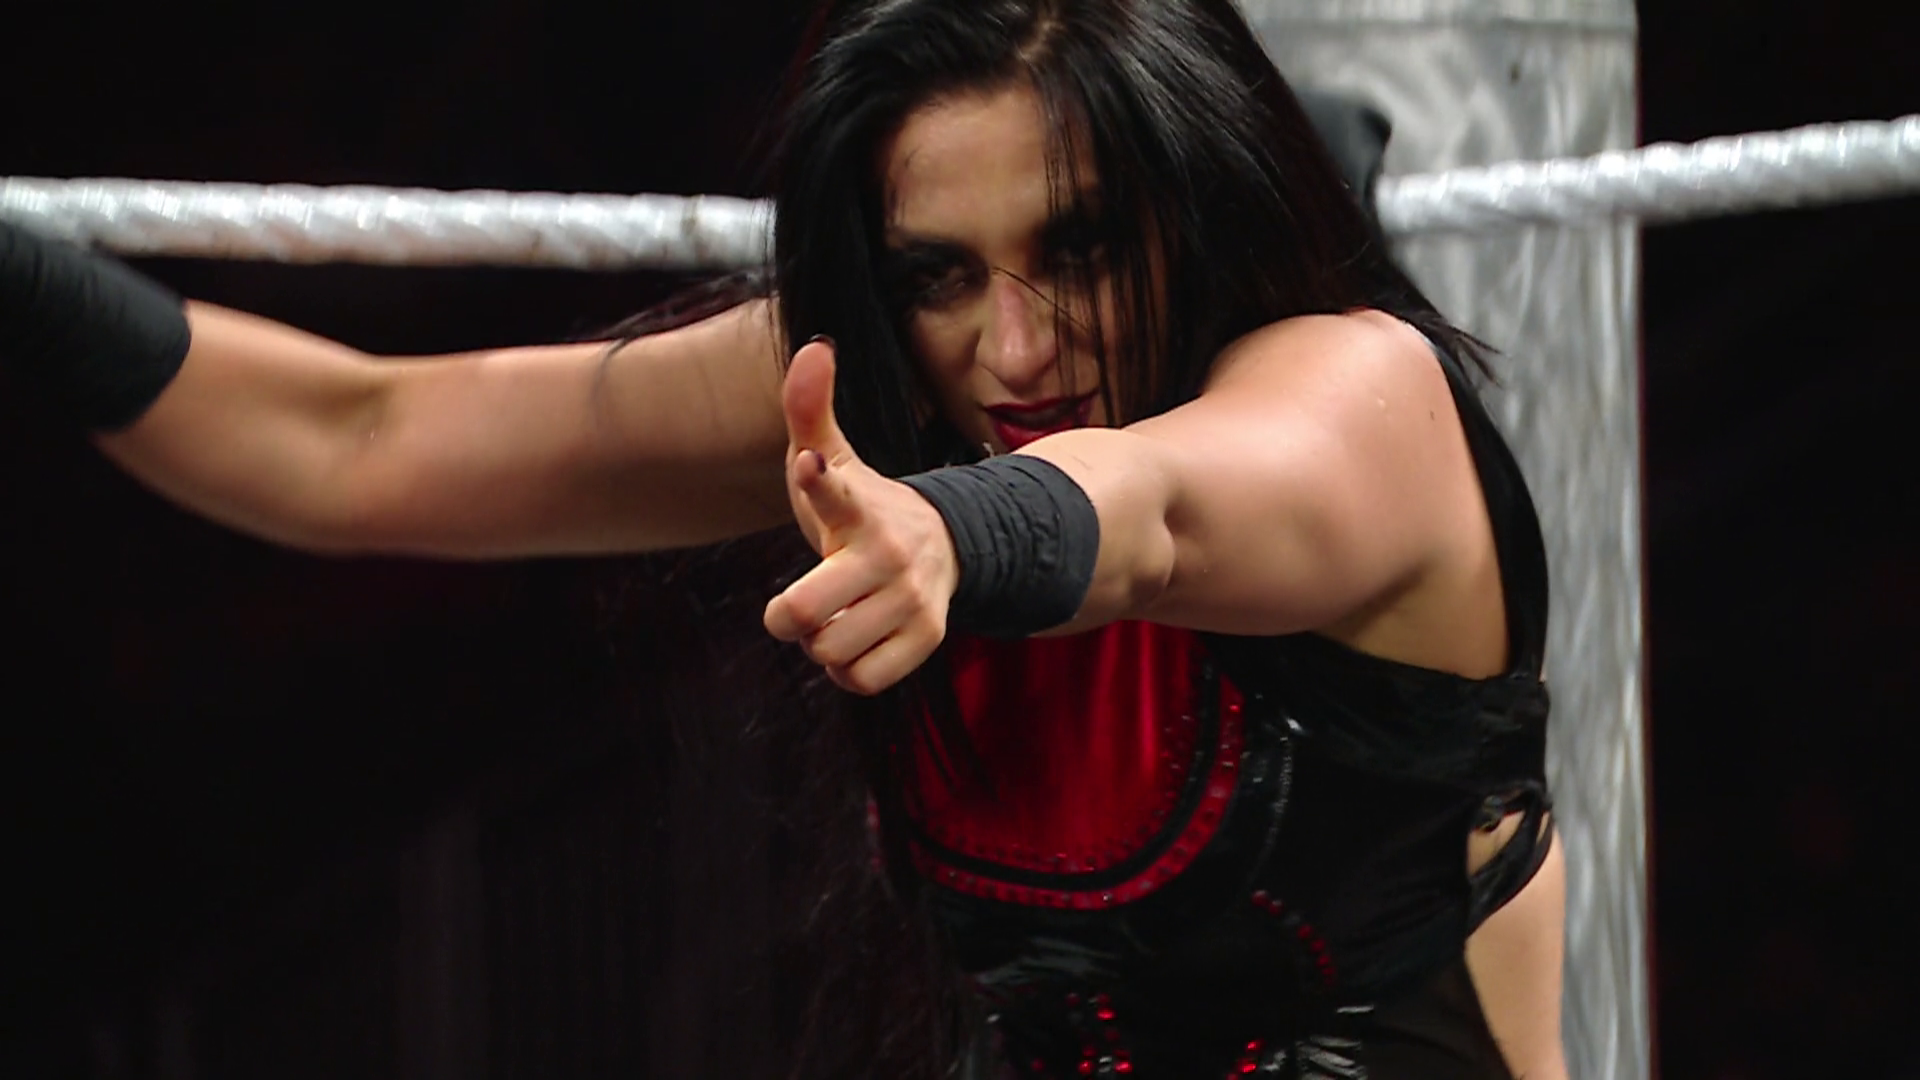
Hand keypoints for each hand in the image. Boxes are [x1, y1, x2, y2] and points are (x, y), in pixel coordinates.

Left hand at [763, 339, 959, 695]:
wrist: (942, 549)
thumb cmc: (863, 508)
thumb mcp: (833, 457)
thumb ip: (809, 409)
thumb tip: (817, 346)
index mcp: (859, 507)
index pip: (834, 491)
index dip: (816, 482)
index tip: (808, 468)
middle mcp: (889, 553)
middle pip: (800, 616)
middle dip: (785, 617)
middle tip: (797, 603)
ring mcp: (912, 598)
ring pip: (828, 652)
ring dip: (819, 643)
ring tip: (837, 616)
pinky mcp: (928, 638)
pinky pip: (860, 680)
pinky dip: (847, 671)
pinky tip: (856, 643)